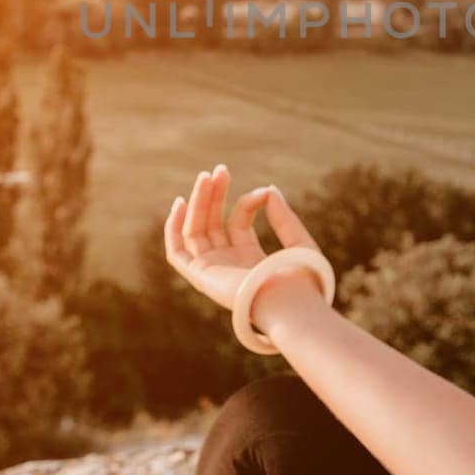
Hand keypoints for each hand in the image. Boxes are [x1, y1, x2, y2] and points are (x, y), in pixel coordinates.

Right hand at [163, 163, 326, 312]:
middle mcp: (228, 264)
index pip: (239, 221)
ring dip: (198, 202)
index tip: (262, 193)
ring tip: (206, 177)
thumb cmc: (301, 281)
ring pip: (195, 230)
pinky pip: (177, 252)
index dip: (247, 201)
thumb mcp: (298, 241)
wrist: (293, 304)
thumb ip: (283, 216)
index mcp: (250, 259)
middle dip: (214, 195)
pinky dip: (173, 229)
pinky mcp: (201, 276)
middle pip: (213, 222)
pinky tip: (180, 203)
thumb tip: (269, 190)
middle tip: (220, 170)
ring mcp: (214, 270)